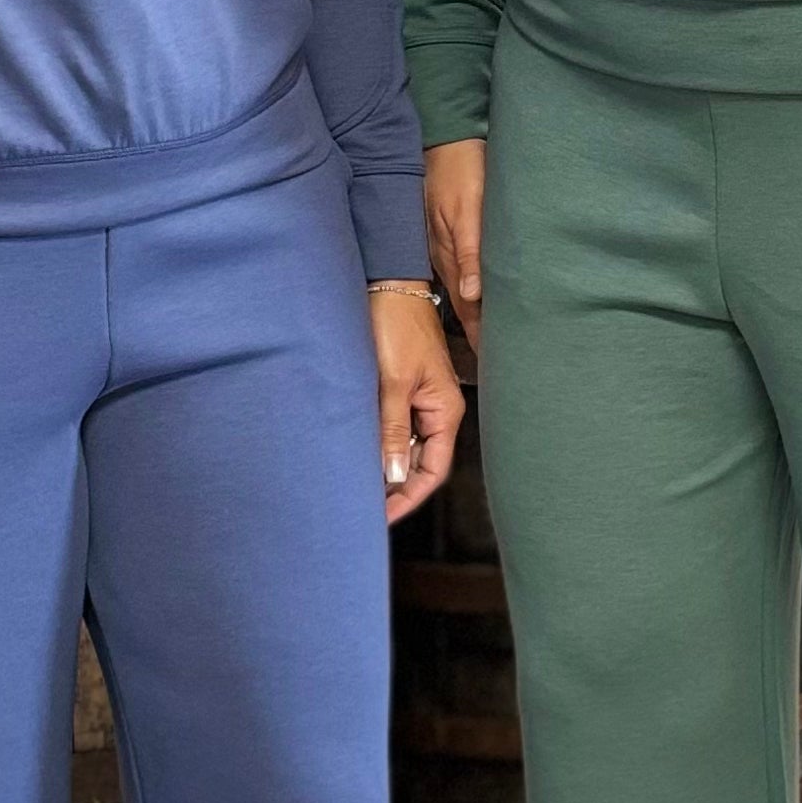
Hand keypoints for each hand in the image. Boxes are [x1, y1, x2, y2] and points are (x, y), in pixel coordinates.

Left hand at [372, 285, 462, 522]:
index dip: (408, 498)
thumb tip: (394, 475)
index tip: (381, 517)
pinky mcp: (404, 389)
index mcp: (445, 411)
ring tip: (356, 486)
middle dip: (394, 488)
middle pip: (420, 464)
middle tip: (362, 507)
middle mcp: (438, 410)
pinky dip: (380, 443)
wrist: (390, 284)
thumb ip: (393, 429)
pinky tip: (359, 453)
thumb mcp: (393, 382)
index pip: (432, 471)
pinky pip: (396, 426)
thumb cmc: (396, 325)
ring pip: (406, 447)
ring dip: (385, 466)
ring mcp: (422, 400)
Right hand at [424, 138, 485, 352]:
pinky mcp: (450, 237)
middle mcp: (447, 259)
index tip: (496, 367)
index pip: (469, 310)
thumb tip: (473, 294)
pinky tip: (483, 301)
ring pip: (465, 294)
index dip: (481, 338)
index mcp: (452, 258)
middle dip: (480, 336)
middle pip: (467, 308)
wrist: (446, 139)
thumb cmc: (462, 169)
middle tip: (500, 367)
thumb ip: (472, 251)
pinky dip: (475, 296)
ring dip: (479, 318)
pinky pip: (463, 276)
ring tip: (495, 344)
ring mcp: (446, 249)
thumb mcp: (468, 209)